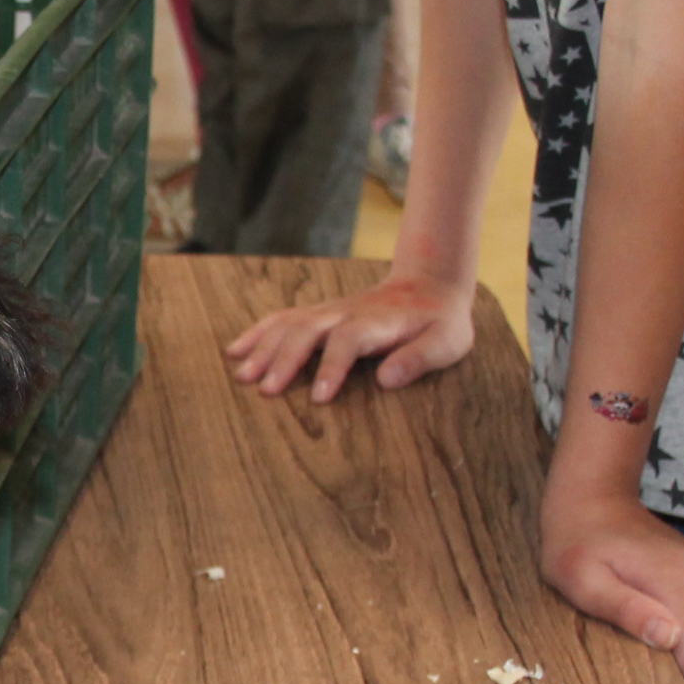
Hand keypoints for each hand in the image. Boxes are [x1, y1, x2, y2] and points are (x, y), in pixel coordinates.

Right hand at [224, 274, 475, 401]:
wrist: (429, 285)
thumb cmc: (440, 322)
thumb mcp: (448, 341)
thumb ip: (420, 358)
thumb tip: (388, 379)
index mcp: (378, 322)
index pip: (348, 340)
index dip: (332, 367)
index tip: (319, 398)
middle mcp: (346, 312)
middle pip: (308, 329)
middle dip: (285, 359)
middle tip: (265, 391)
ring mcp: (329, 310)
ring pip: (289, 323)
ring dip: (264, 347)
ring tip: (241, 375)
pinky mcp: (319, 314)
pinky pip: (282, 318)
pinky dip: (257, 332)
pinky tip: (235, 350)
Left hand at [537, 479, 683, 683]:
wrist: (592, 500)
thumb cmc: (576, 545)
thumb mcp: (582, 583)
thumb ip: (625, 610)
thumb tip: (670, 638)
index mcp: (682, 585)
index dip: (670, 675)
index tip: (634, 656)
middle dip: (676, 661)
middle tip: (631, 639)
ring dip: (680, 644)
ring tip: (639, 621)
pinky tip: (652, 611)